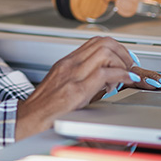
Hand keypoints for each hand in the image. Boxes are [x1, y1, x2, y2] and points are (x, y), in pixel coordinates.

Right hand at [15, 36, 138, 139]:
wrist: (29, 119)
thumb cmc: (46, 107)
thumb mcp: (65, 85)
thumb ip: (85, 79)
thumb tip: (109, 80)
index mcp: (67, 62)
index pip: (96, 42)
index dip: (117, 47)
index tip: (126, 59)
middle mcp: (69, 64)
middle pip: (103, 42)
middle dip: (124, 53)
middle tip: (131, 66)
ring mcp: (72, 76)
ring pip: (105, 53)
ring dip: (123, 63)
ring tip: (128, 76)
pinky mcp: (76, 91)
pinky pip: (105, 74)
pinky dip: (121, 76)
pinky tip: (127, 82)